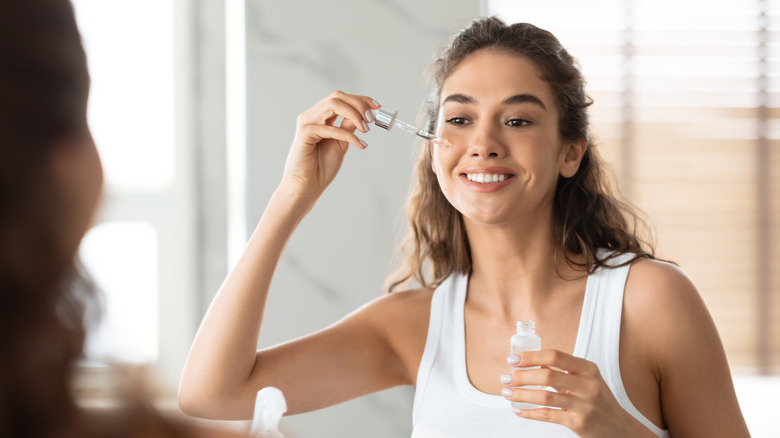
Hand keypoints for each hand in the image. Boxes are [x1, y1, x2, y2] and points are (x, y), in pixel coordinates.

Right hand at [281, 90, 379, 202]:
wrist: (307, 186)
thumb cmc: (321, 168)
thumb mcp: (341, 143)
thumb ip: (348, 128)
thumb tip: (363, 115)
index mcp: (319, 117)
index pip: (340, 98)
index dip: (360, 99)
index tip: (377, 106)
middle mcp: (311, 116)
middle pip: (337, 97)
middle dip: (358, 104)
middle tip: (371, 118)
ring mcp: (306, 122)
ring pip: (333, 105)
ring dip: (354, 114)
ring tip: (366, 128)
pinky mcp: (305, 133)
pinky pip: (330, 128)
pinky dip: (348, 135)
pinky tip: (359, 143)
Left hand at [501, 349, 655, 437]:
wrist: (620, 428)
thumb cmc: (598, 400)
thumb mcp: (588, 379)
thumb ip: (564, 371)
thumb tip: (530, 363)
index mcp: (588, 368)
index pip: (555, 356)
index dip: (531, 356)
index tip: (513, 359)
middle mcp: (588, 384)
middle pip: (547, 375)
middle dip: (521, 376)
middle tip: (505, 378)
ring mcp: (584, 404)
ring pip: (545, 396)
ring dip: (521, 394)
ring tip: (506, 393)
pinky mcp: (579, 422)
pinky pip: (548, 415)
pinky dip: (530, 412)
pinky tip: (518, 410)